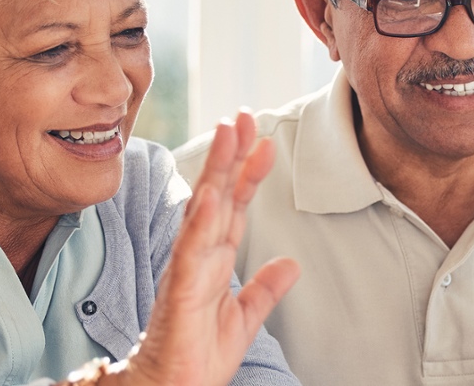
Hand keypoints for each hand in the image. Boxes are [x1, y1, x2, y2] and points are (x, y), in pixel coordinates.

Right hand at [113, 112, 300, 385]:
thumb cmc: (197, 356)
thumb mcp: (244, 319)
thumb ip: (265, 289)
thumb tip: (292, 264)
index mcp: (213, 261)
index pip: (232, 206)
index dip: (245, 172)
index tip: (262, 139)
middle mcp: (197, 257)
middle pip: (216, 195)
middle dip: (229, 155)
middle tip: (243, 115)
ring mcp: (187, 271)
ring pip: (203, 211)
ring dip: (216, 171)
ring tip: (228, 135)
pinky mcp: (181, 294)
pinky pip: (191, 253)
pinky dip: (201, 223)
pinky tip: (212, 195)